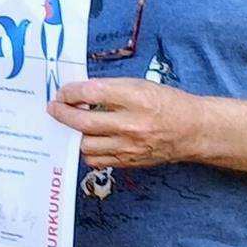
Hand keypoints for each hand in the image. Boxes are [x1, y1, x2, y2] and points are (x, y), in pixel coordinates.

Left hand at [47, 78, 199, 168]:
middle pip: (84, 122)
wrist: (192, 130)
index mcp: (136, 98)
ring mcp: (129, 147)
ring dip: (72, 134)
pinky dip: (86, 150)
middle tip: (54, 108)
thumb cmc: (166, 103)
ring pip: (86, 145)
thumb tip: (79, 93)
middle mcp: (131, 124)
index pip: (92, 93)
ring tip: (69, 124)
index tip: (62, 92)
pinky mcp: (129, 162)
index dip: (71, 92)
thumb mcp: (139, 85)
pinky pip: (96, 160)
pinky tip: (86, 139)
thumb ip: (109, 88)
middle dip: (62, 114)